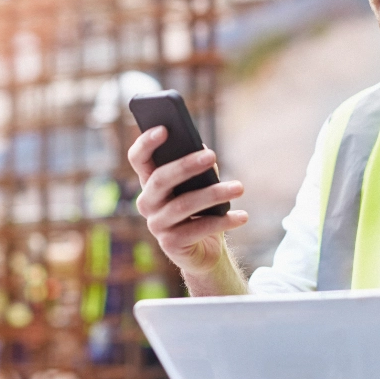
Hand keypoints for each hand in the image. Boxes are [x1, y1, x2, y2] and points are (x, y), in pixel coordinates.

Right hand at [127, 126, 247, 277]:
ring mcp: (156, 225)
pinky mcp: (170, 244)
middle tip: (211, 156)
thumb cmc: (201, 209)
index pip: (138, 158)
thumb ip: (197, 166)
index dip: (146, 143)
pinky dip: (222, 221)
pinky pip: (197, 229)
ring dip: (213, 194)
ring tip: (239, 187)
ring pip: (182, 204)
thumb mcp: (199, 184)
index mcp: (149, 182)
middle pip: (160, 179)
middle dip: (186, 165)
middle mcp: (147, 202)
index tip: (164, 128)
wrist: (205, 250)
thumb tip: (203, 150)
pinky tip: (241, 216)